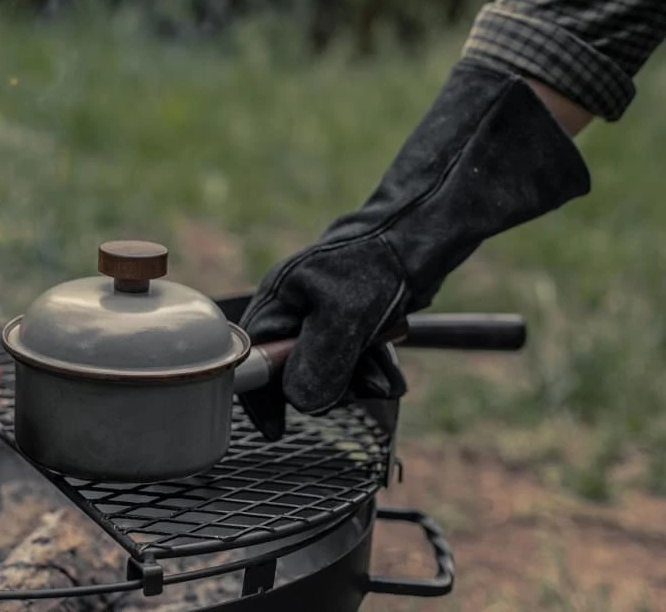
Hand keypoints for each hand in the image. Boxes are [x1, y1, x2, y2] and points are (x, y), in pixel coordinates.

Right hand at [238, 59, 590, 439]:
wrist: (417, 237)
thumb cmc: (374, 266)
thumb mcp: (343, 318)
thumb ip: (317, 363)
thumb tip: (300, 404)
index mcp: (276, 302)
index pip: (251, 361)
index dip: (261, 398)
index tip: (276, 431)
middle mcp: (292, 312)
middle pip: (293, 374)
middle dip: (330, 387)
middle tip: (363, 384)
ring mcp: (320, 318)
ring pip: (329, 373)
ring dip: (359, 381)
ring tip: (385, 375)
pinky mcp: (348, 323)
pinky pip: (352, 363)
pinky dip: (371, 370)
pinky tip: (389, 367)